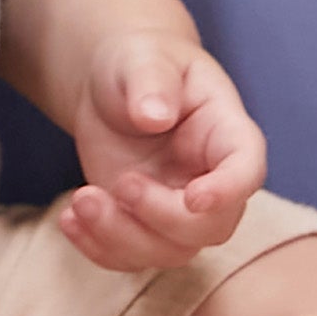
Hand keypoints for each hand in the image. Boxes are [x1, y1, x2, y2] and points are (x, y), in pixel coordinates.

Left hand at [56, 31, 265, 272]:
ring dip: (121, 237)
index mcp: (226, 133)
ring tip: (80, 199)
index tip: (193, 198)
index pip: (246, 170)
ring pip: (169, 250)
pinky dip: (98, 248)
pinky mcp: (142, 224)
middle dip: (161, 216)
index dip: (228, 191)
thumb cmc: (141, 63)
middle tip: (121, 183)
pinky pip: (131, 256)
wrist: (115, 85)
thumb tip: (153, 115)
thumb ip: (151, 81)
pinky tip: (70, 218)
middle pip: (211, 226)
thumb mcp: (143, 58)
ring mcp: (178, 209)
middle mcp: (211, 180)